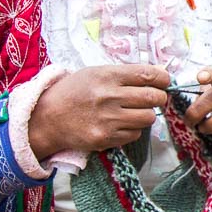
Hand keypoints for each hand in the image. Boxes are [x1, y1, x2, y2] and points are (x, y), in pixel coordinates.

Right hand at [27, 64, 168, 160]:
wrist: (47, 118)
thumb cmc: (74, 92)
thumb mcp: (96, 73)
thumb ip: (126, 74)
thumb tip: (160, 74)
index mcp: (107, 76)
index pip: (149, 75)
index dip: (163, 79)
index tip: (164, 82)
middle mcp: (108, 97)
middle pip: (154, 97)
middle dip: (159, 97)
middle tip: (153, 98)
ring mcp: (107, 119)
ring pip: (148, 118)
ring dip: (146, 115)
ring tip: (133, 112)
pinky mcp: (105, 138)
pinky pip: (135, 134)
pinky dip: (132, 129)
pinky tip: (119, 124)